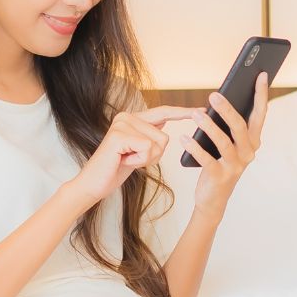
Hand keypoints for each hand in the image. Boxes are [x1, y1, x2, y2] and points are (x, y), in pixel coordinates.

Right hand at [67, 105, 206, 204]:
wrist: (93, 184)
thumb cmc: (114, 169)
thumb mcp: (138, 150)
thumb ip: (150, 135)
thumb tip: (166, 122)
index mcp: (132, 118)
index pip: (164, 112)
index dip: (183, 113)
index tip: (202, 111)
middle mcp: (126, 116)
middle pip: (164, 136)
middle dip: (155, 155)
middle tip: (132, 160)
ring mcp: (122, 124)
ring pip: (158, 143)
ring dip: (146, 159)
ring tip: (127, 159)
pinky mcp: (119, 136)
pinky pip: (147, 149)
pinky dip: (139, 161)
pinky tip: (123, 161)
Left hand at [179, 71, 270, 217]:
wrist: (212, 198)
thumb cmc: (218, 163)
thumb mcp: (227, 143)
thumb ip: (228, 124)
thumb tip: (220, 97)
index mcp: (253, 140)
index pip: (260, 113)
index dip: (260, 94)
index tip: (261, 74)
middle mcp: (249, 152)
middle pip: (240, 126)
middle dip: (227, 109)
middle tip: (213, 94)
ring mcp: (236, 166)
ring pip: (224, 142)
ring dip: (209, 127)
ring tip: (196, 114)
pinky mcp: (220, 177)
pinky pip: (207, 159)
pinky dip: (195, 147)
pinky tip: (184, 137)